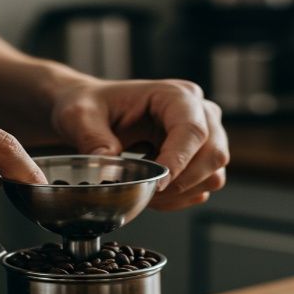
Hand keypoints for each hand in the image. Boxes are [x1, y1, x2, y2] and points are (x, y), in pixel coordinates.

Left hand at [50, 78, 228, 209]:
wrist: (91, 114)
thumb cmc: (89, 106)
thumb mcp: (80, 116)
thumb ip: (92, 138)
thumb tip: (107, 166)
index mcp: (174, 95)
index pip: (192, 130)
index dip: (178, 162)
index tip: (157, 185)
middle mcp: (197, 112)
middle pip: (214, 154)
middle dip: (182, 183)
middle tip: (147, 192)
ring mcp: (204, 135)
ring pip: (213, 175)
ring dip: (180, 194)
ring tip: (145, 191)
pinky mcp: (198, 157)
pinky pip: (202, 186)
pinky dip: (179, 198)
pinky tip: (152, 192)